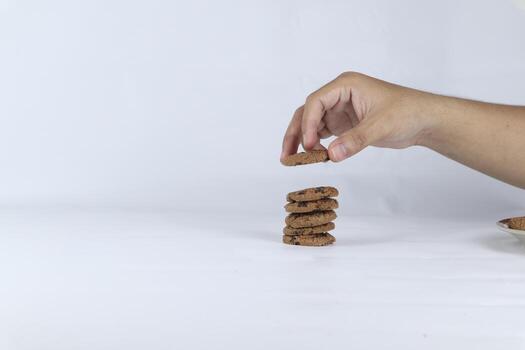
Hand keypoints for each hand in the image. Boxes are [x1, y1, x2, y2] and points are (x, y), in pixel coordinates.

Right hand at [281, 72, 432, 161]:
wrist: (424, 121)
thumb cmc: (407, 112)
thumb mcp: (380, 126)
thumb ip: (355, 140)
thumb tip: (331, 155)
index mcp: (345, 85)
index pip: (316, 101)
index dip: (308, 123)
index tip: (308, 145)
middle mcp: (338, 95)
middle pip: (307, 112)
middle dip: (296, 133)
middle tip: (286, 155)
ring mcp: (340, 110)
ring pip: (312, 124)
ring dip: (302, 141)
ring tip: (292, 160)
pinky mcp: (344, 124)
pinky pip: (322, 134)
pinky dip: (315, 146)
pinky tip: (311, 158)